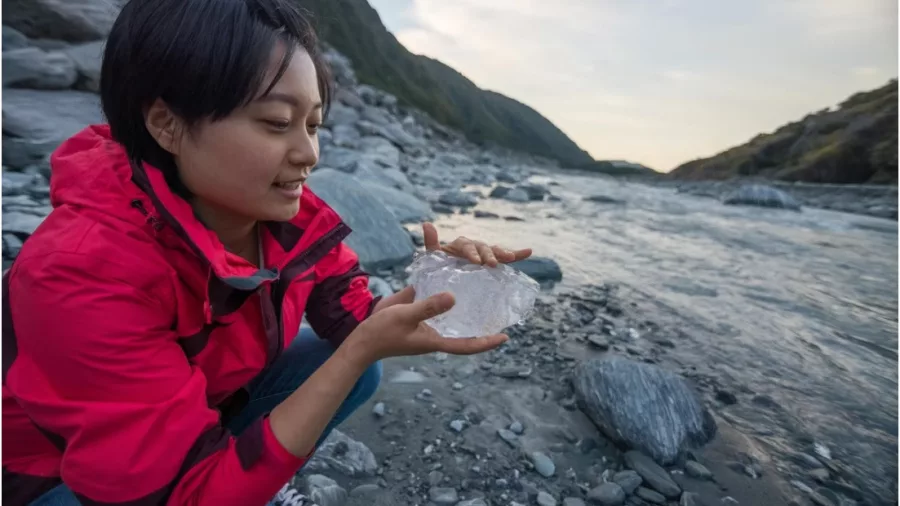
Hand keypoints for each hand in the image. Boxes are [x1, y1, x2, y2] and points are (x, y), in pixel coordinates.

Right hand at [350, 287, 507, 361]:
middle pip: (464, 330)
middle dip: (482, 325)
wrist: (363, 337)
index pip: (467, 344)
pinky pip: (436, 304)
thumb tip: (454, 297)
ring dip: (467, 307)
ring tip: (485, 293)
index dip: (486, 342)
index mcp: (436, 339)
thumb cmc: (383, 333)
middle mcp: (436, 331)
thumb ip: (429, 307)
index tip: (505, 337)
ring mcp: (427, 323)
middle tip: (500, 311)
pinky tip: (453, 280)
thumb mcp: (406, 316)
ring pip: (452, 315)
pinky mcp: (418, 312)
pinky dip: (445, 294)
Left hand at [422, 222, 531, 266]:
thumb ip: (431, 243)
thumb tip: (427, 223)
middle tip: (492, 264)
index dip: (471, 252)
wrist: (445, 279)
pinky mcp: (493, 262)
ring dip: (503, 253)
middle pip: (483, 248)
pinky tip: (528, 251)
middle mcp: (474, 247)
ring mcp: (485, 254)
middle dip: (489, 255)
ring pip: (495, 252)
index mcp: (460, 245)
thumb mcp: (433, 257)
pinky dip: (518, 254)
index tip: (476, 262)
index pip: (467, 246)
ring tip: (511, 257)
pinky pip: (506, 258)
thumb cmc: (438, 267)